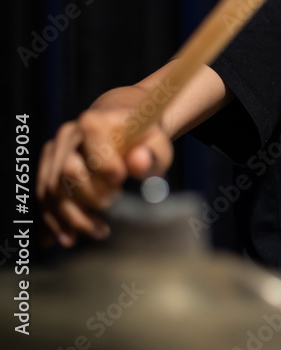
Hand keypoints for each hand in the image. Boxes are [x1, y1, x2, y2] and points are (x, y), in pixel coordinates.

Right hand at [37, 96, 172, 247]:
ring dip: (73, 217)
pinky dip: (56, 221)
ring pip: (51, 190)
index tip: (121, 183)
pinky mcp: (48, 168)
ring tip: (99, 231)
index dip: (106, 170)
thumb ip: (153, 153)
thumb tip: (139, 162)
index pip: (93, 150)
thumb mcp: (157, 144)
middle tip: (113, 204)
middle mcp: (69, 135)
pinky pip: (44, 198)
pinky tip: (71, 237)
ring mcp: (55, 152)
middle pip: (68, 173)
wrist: (123, 129)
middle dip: (90, 197)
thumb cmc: (144, 139)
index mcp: (96, 122)